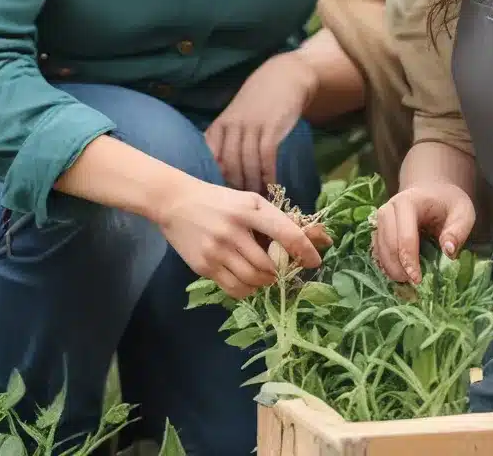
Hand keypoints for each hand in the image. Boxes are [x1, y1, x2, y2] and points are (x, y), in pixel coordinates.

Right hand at [156, 174, 329, 298]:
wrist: (176, 203)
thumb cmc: (220, 201)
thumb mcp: (249, 201)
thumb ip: (275, 219)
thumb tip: (310, 237)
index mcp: (249, 210)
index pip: (286, 233)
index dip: (305, 250)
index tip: (315, 261)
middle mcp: (234, 230)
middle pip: (269, 265)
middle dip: (281, 272)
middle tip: (284, 270)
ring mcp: (217, 250)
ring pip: (253, 280)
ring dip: (266, 283)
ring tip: (267, 276)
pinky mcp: (204, 266)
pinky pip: (234, 289)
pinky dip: (248, 290)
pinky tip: (249, 282)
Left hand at [205, 51, 316, 195]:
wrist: (285, 76)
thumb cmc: (259, 100)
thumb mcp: (236, 116)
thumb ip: (227, 138)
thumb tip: (220, 169)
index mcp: (220, 125)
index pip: (210, 157)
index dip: (213, 178)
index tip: (219, 196)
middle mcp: (232, 126)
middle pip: (228, 165)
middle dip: (234, 188)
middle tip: (241, 205)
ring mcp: (252, 126)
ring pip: (247, 164)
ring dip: (252, 185)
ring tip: (257, 201)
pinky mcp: (271, 128)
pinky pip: (266, 158)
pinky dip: (268, 175)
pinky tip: (271, 186)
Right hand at [372, 183, 475, 283]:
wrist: (432, 191)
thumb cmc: (448, 203)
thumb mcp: (463, 212)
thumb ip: (458, 230)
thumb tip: (448, 251)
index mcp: (409, 202)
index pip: (405, 234)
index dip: (409, 258)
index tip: (418, 280)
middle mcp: (390, 208)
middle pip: (387, 241)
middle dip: (397, 266)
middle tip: (412, 284)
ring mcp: (382, 218)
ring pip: (378, 246)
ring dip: (389, 267)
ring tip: (405, 282)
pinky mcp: (380, 229)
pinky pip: (377, 249)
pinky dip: (385, 264)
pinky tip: (398, 275)